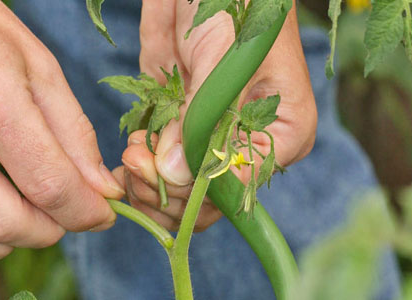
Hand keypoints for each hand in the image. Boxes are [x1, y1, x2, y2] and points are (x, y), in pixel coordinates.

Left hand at [113, 0, 315, 231]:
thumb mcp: (224, 54)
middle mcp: (246, 142)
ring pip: (179, 187)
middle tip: (135, 165)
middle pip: (206, 198)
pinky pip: (159, 160)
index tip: (157, 173)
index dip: (194, 193)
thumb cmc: (236, 2)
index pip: (238, 189)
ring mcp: (209, 134)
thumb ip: (203, 115)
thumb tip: (174, 173)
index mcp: (281, 133)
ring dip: (148, 182)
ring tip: (131, 156)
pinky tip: (130, 150)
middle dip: (166, 191)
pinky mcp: (178, 120)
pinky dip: (141, 164)